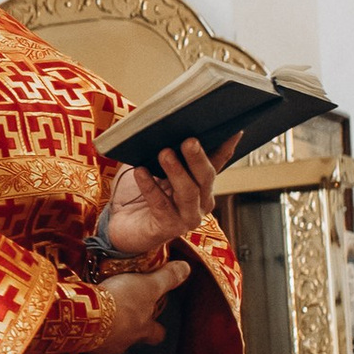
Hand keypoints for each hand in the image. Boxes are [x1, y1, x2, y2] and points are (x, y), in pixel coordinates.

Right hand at [87, 261, 189, 353]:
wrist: (86, 315)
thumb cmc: (122, 301)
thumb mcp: (148, 285)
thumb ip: (167, 278)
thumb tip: (187, 268)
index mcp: (143, 329)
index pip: (157, 334)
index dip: (157, 328)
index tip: (155, 323)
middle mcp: (125, 342)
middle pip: (132, 340)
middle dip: (129, 332)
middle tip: (123, 319)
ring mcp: (103, 346)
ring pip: (109, 340)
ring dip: (106, 330)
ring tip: (98, 315)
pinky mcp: (82, 344)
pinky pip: (87, 338)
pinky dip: (86, 330)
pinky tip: (81, 319)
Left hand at [100, 133, 240, 263]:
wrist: (120, 225)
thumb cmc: (139, 193)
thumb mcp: (155, 167)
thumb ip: (168, 152)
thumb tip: (170, 125)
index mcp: (203, 184)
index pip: (218, 162)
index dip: (226, 147)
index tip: (233, 130)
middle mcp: (201, 202)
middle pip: (205, 177)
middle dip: (198, 158)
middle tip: (189, 140)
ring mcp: (187, 217)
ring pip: (188, 192)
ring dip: (177, 171)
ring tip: (165, 153)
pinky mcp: (168, 228)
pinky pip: (161, 205)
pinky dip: (150, 187)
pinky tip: (141, 172)